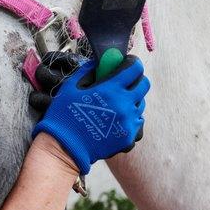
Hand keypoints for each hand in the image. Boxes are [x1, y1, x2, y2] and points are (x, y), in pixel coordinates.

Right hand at [32, 55, 149, 174]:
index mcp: (111, 89)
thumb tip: (102, 62)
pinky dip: (129, 119)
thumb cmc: (64, 114)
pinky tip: (115, 120)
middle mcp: (125, 105)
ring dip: (132, 100)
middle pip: (144, 85)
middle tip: (123, 82)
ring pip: (140, 104)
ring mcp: (129, 123)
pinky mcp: (128, 138)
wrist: (65, 148)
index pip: (135, 68)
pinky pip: (136, 123)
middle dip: (136, 79)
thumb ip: (89, 70)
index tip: (126, 62)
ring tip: (115, 104)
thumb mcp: (72, 86)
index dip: (132, 62)